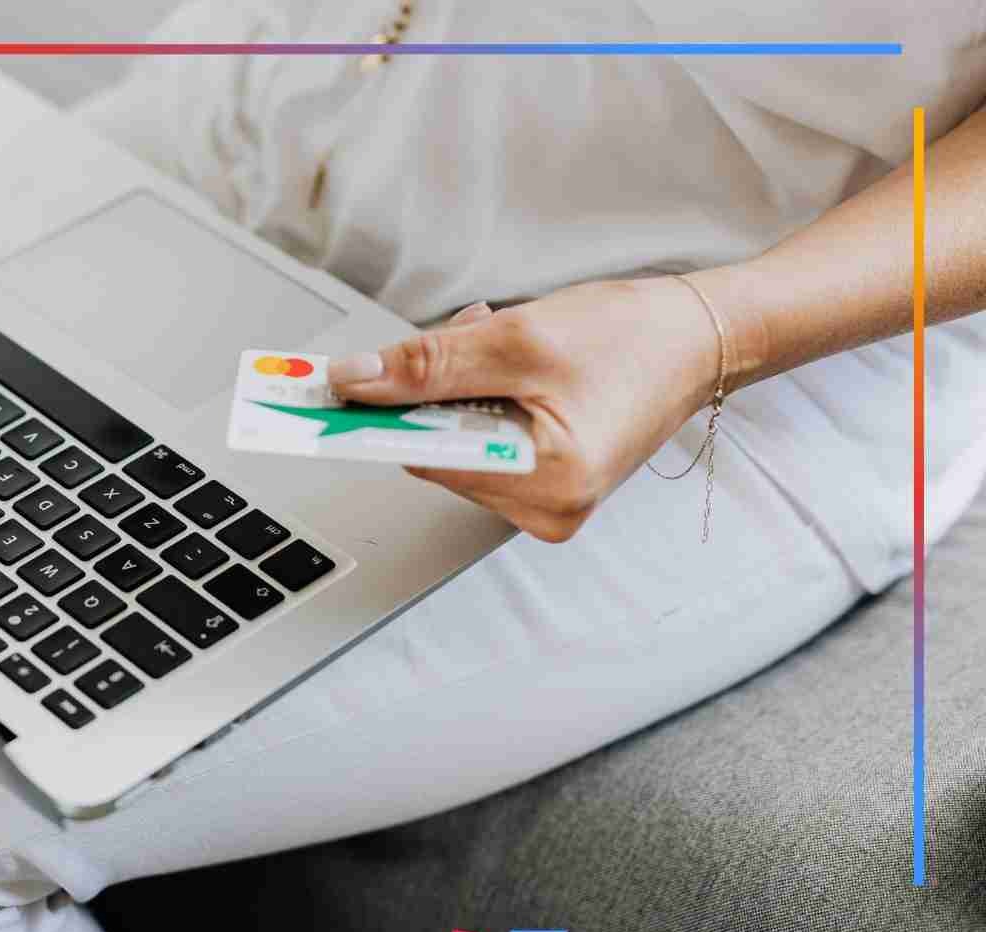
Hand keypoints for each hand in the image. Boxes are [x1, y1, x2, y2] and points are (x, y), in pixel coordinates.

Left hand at [328, 277, 723, 541]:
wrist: (698, 337)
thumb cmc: (632, 337)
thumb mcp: (518, 338)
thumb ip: (429, 364)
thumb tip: (354, 381)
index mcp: (548, 484)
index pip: (422, 456)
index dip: (372, 417)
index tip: (318, 400)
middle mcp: (545, 510)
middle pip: (432, 451)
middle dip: (436, 389)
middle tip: (474, 336)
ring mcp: (544, 504)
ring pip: (450, 443)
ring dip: (459, 388)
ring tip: (510, 349)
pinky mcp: (543, 486)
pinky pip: (477, 443)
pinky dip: (480, 400)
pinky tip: (516, 368)